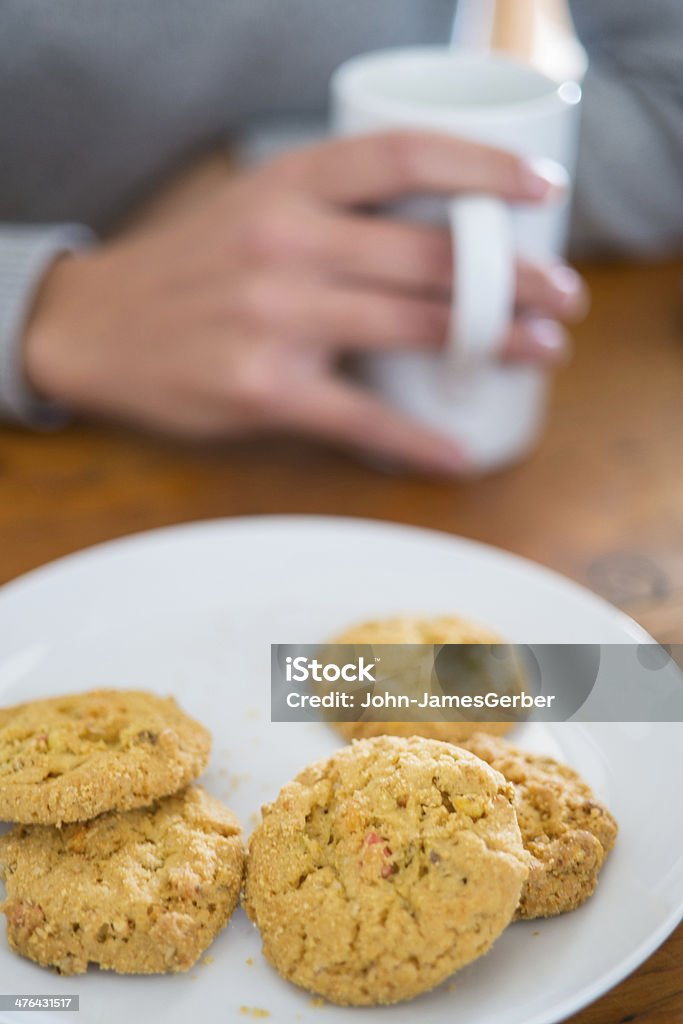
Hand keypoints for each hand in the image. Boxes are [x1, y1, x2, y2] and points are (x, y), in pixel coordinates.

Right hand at [24, 131, 586, 473]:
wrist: (96, 328)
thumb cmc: (189, 268)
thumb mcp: (252, 206)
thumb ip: (331, 209)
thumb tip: (432, 233)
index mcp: (286, 186)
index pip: (401, 157)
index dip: (480, 167)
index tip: (536, 190)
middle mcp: (284, 244)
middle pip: (426, 254)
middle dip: (510, 278)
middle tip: (561, 296)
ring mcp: (274, 319)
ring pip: (409, 327)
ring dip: (489, 342)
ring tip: (539, 351)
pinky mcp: (264, 391)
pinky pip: (360, 418)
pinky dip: (415, 438)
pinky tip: (457, 451)